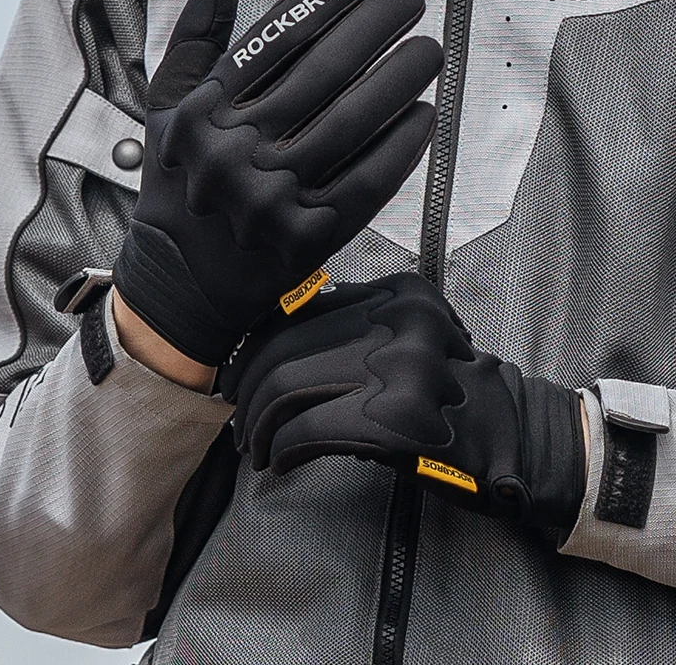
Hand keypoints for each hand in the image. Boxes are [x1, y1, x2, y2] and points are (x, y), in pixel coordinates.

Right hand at [112, 0, 443, 365]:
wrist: (181, 282)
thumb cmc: (180, 186)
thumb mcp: (169, 108)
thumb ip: (195, 34)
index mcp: (201, 115)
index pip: (274, 39)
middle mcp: (231, 155)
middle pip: (322, 73)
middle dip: (377, 26)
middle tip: (409, 3)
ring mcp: (270, 201)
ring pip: (353, 122)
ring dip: (401, 78)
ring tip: (425, 53)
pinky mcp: (306, 239)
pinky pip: (368, 180)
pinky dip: (402, 144)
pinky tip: (422, 115)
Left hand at [218, 273, 586, 528]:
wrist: (516, 438)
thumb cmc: (450, 394)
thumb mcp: (410, 338)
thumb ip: (352, 328)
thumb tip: (271, 344)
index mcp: (398, 293)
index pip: (301, 313)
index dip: (257, 349)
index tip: (241, 380)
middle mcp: (398, 320)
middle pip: (286, 348)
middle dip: (249, 392)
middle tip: (241, 423)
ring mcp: (398, 367)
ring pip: (288, 385)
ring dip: (259, 424)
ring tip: (256, 449)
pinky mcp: (395, 418)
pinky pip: (309, 427)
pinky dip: (283, 448)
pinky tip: (280, 463)